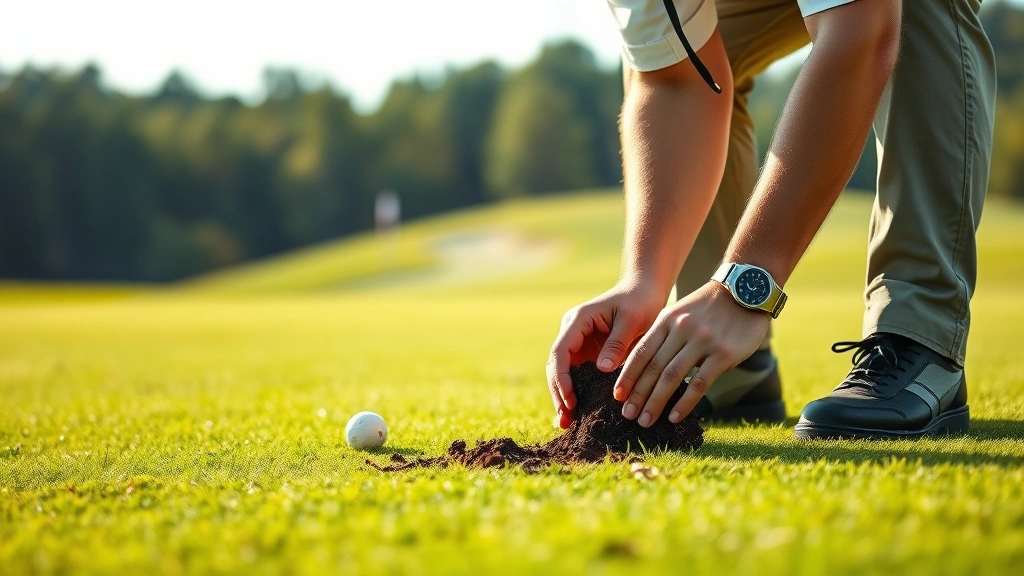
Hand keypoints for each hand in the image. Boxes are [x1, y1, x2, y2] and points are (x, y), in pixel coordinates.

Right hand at [545, 281, 665, 428]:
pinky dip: (576, 392)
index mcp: (578, 320)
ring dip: (563, 396)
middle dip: (559, 392)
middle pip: (556, 366)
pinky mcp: (587, 353)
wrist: (645, 292)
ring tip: (567, 422)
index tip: (570, 399)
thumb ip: (617, 343)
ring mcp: (578, 342)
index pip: (561, 352)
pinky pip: (577, 375)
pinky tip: (577, 413)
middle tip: (566, 418)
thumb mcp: (632, 320)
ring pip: (563, 373)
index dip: (562, 377)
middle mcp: (572, 332)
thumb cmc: (640, 302)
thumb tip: (602, 370)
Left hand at [614, 281, 770, 426]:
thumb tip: (645, 367)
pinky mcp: (723, 354)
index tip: (617, 396)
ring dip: (655, 402)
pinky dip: (684, 403)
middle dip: (637, 394)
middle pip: (653, 367)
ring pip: (672, 377)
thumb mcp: (680, 311)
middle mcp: (681, 330)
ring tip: (645, 421)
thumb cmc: (709, 307)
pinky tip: (674, 417)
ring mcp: (703, 342)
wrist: (746, 290)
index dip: (627, 376)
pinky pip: (700, 383)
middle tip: (627, 415)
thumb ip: (664, 335)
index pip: (641, 352)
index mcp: (667, 320)